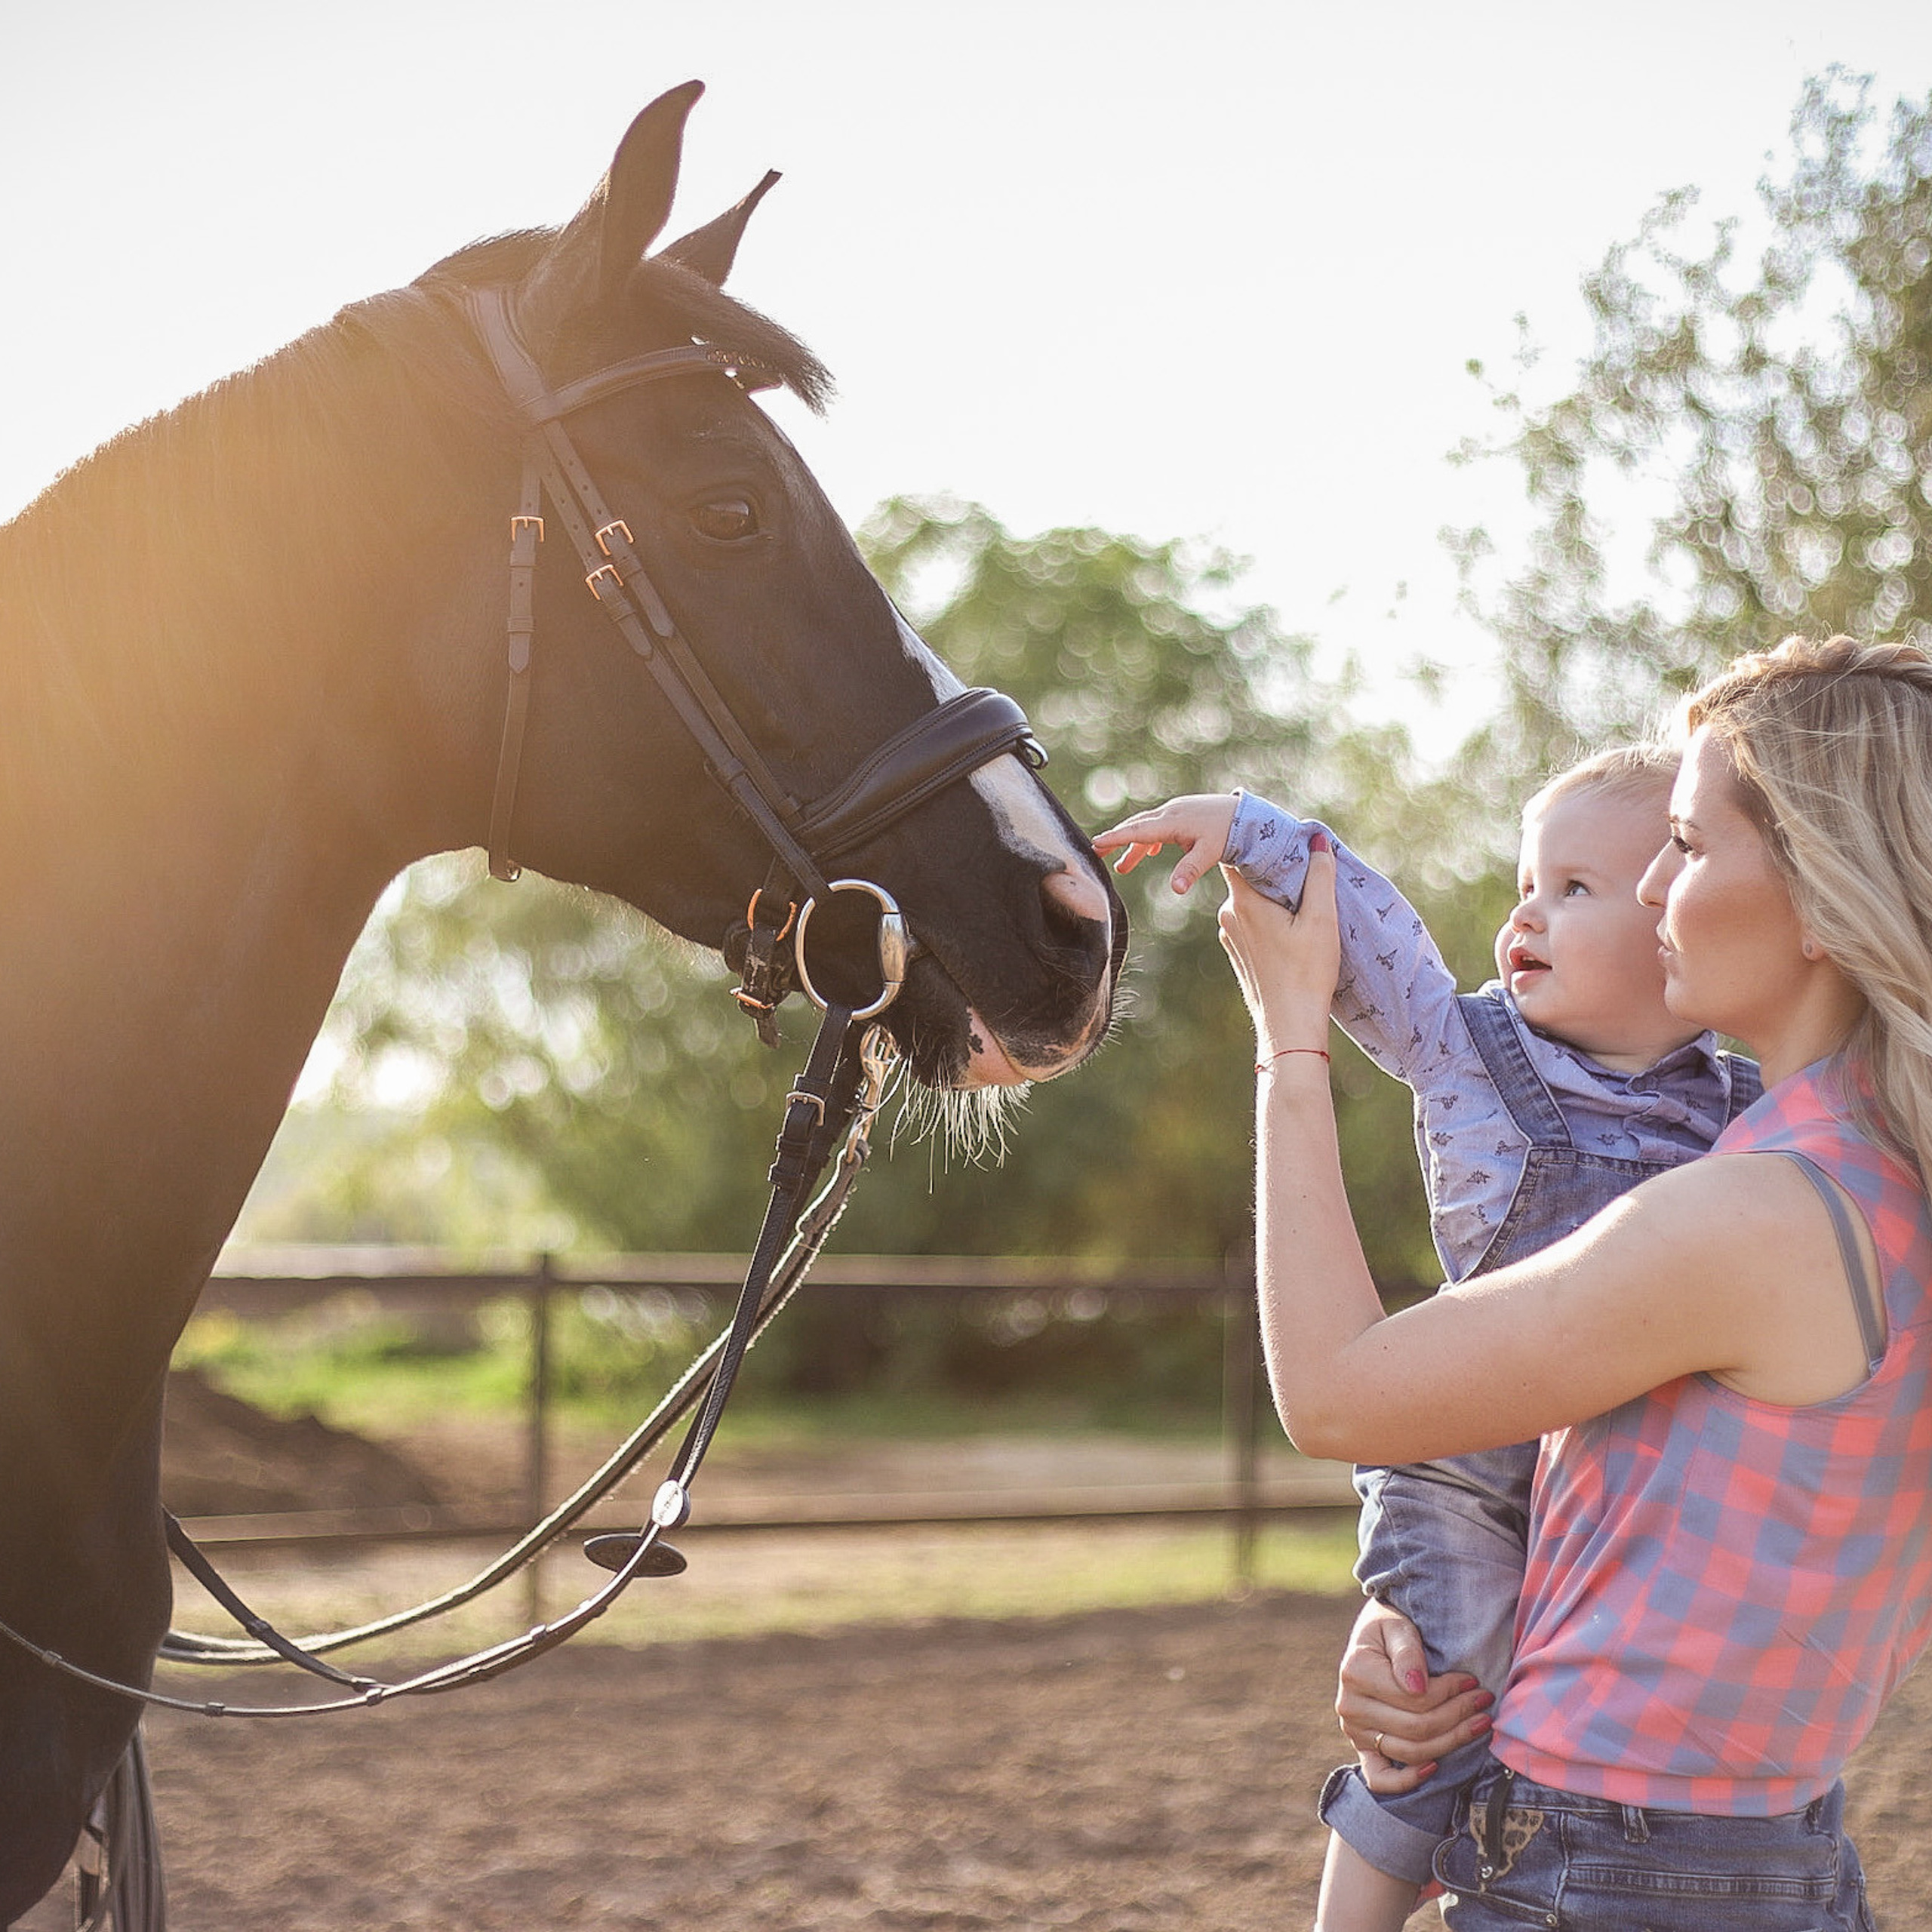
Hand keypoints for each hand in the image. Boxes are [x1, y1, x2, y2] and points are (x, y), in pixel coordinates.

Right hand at [1092, 794, 1238, 894]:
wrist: (1247, 814)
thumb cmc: (1229, 833)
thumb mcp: (1209, 854)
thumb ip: (1189, 871)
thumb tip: (1175, 890)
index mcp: (1173, 822)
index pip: (1137, 831)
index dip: (1115, 839)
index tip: (1095, 844)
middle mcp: (1170, 813)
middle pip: (1136, 827)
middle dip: (1116, 840)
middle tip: (1097, 853)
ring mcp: (1176, 812)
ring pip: (1147, 828)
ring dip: (1134, 845)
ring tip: (1122, 867)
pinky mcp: (1183, 814)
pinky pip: (1159, 827)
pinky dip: (1150, 840)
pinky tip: (1150, 852)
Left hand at [1216, 838, 1339, 1058]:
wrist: (1289, 1026)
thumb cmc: (1307, 974)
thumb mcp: (1321, 920)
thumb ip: (1320, 876)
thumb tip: (1318, 839)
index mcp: (1244, 902)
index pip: (1239, 855)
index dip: (1258, 842)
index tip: (1281, 836)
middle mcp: (1228, 915)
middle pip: (1247, 877)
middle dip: (1272, 871)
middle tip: (1303, 868)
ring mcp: (1230, 936)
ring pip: (1249, 902)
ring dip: (1271, 897)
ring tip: (1302, 902)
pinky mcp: (1237, 953)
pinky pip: (1250, 923)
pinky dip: (1268, 918)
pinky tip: (1291, 929)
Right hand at [1334, 1599, 1493, 1793]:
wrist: (1374, 1636)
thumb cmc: (1389, 1626)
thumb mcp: (1396, 1624)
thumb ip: (1406, 1651)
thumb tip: (1417, 1687)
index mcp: (1355, 1672)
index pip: (1414, 1699)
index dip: (1450, 1692)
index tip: (1474, 1681)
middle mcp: (1350, 1706)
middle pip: (1416, 1728)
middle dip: (1458, 1716)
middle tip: (1485, 1701)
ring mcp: (1354, 1731)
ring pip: (1410, 1752)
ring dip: (1451, 1741)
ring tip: (1479, 1723)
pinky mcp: (1362, 1747)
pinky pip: (1380, 1778)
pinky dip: (1406, 1780)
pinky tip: (1435, 1767)